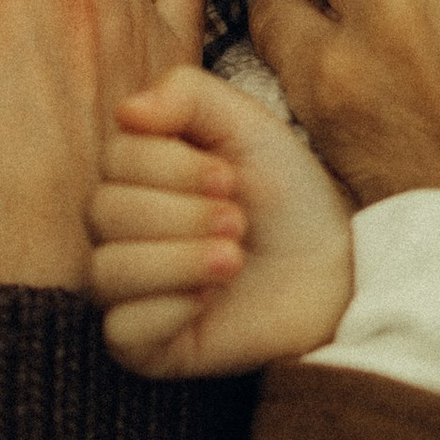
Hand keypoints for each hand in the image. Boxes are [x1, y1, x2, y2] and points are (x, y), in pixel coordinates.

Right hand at [88, 69, 353, 380]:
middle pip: (104, 212)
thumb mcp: (246, 124)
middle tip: (239, 221)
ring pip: (105, 271)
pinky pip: (120, 329)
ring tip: (234, 258)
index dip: (173, 166)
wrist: (336, 270)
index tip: (231, 178)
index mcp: (136, 174)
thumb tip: (126, 111)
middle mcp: (122, 230)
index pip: (115, 159)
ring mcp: (130, 290)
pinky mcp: (146, 346)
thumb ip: (186, 93)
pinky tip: (211, 301)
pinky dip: (169, 310)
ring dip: (178, 260)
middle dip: (182, 213)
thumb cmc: (288, 196)